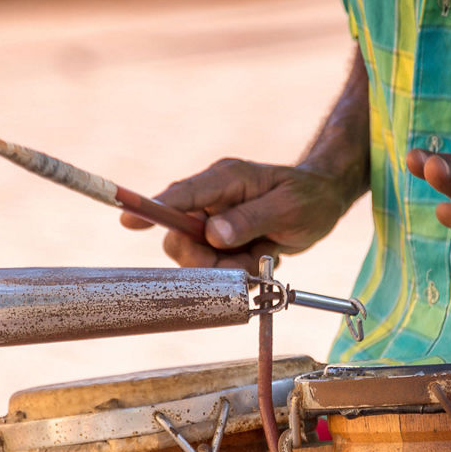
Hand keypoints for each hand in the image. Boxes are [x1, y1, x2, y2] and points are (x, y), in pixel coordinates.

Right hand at [120, 158, 357, 272]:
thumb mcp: (287, 208)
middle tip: (240, 262)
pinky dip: (238, 271)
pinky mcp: (221, 241)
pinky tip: (260, 256)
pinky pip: (216, 268)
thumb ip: (250, 220)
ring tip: (260, 255)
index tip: (128, 220)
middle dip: (205, 260)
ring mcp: (214, 221)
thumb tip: (213, 235)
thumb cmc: (308, 198)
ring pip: (197, 259)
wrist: (322, 203)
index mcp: (224, 180)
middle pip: (180, 236)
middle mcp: (212, 200)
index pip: (180, 195)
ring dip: (228, 268)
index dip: (153, 208)